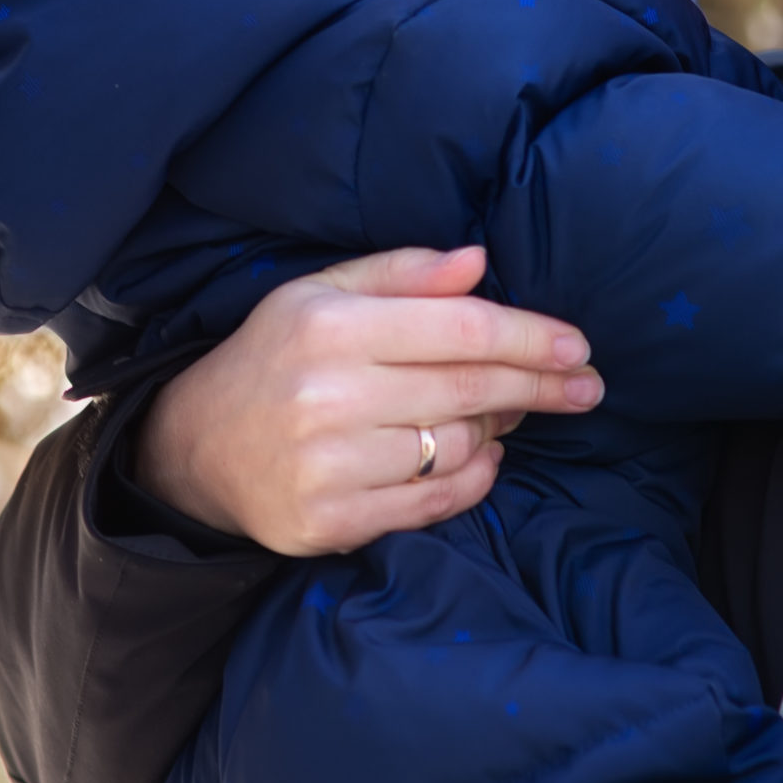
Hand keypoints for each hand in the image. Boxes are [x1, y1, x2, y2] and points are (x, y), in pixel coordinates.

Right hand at [132, 246, 604, 555]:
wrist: (197, 447)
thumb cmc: (276, 356)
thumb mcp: (322, 293)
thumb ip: (403, 273)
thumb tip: (480, 261)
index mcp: (331, 326)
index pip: (461, 328)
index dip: (531, 336)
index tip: (577, 346)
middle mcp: (329, 394)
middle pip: (471, 388)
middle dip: (541, 386)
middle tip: (585, 386)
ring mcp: (329, 464)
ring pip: (459, 448)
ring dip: (499, 431)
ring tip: (504, 414)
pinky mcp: (330, 521)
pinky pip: (434, 504)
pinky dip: (473, 480)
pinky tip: (483, 458)